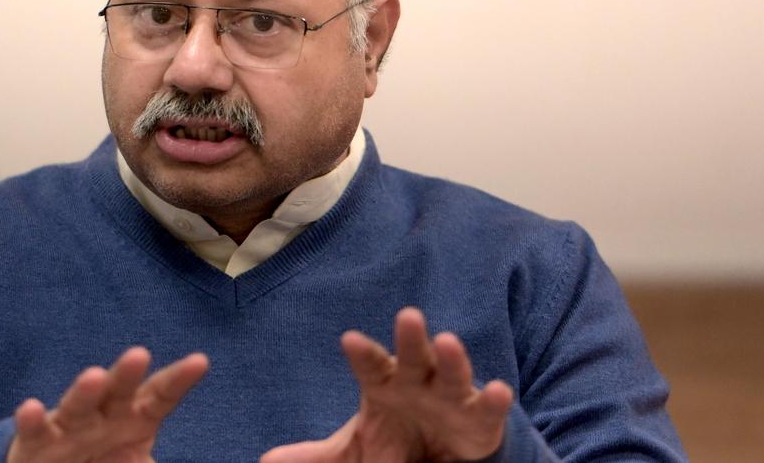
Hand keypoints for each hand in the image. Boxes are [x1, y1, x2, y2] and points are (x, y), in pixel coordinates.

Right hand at [6, 347, 208, 462]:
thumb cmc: (107, 462)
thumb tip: (159, 460)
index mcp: (137, 417)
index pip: (161, 395)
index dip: (179, 379)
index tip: (200, 361)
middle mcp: (104, 414)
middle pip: (119, 390)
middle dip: (127, 373)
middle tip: (139, 354)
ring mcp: (70, 425)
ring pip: (78, 404)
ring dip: (84, 391)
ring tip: (91, 377)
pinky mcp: (37, 442)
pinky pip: (35, 430)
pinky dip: (32, 420)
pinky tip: (30, 408)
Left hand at [262, 308, 511, 462]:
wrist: (439, 456)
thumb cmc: (395, 440)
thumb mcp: (355, 451)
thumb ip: (316, 458)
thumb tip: (266, 462)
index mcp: (385, 383)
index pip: (369, 365)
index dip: (361, 353)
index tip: (348, 339)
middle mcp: (419, 382)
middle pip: (413, 356)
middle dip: (411, 337)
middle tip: (407, 315)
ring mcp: (450, 396)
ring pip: (452, 372)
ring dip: (453, 357)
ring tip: (448, 340)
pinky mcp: (479, 419)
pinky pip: (487, 408)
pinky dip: (493, 399)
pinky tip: (498, 388)